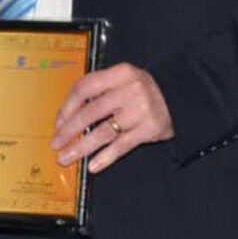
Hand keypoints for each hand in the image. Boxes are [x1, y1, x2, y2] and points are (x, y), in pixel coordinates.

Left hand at [50, 63, 172, 173]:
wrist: (180, 97)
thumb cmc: (144, 89)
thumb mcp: (124, 79)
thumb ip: (100, 89)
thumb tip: (68, 114)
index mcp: (121, 73)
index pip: (85, 87)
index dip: (68, 106)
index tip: (58, 121)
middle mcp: (130, 90)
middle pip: (90, 111)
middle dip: (69, 130)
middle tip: (57, 142)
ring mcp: (140, 110)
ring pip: (103, 132)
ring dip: (81, 147)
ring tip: (66, 157)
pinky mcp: (149, 130)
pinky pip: (121, 146)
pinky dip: (105, 157)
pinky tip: (93, 165)